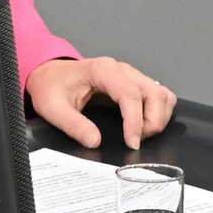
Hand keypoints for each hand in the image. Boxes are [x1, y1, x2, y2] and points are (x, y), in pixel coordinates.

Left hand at [26, 57, 176, 150]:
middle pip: (154, 93)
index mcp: (103, 70)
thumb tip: (95, 141)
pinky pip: (158, 94)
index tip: (132, 142)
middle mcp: (122, 70)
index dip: (135, 121)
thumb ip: (74, 125)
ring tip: (140, 134)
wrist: (50, 74)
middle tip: (136, 141)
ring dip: (158, 117)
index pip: (130, 94)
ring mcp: (130, 75)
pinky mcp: (134, 83)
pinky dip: (159, 111)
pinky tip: (144, 125)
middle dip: (152, 121)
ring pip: (161, 93)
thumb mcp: (54, 108)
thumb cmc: (52, 86)